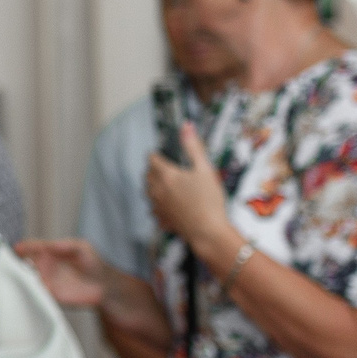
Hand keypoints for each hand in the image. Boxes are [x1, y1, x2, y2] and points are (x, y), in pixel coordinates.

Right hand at [16, 238, 109, 307]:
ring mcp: (46, 281)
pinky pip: (36, 293)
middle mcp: (45, 266)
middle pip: (24, 263)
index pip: (32, 248)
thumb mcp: (82, 247)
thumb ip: (64, 245)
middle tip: (8, 263)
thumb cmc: (94, 263)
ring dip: (19, 278)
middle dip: (14, 262)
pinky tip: (27, 289)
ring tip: (13, 276)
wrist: (104, 286)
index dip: (24, 247)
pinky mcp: (51, 295)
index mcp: (50, 253)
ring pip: (26, 278)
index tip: (17, 248)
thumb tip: (47, 245)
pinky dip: (29, 291)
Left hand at [146, 122, 232, 255]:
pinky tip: (171, 206)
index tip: (165, 154)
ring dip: (154, 187)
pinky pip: (155, 210)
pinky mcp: (163, 220)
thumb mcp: (205, 169)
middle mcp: (156, 190)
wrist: (209, 231)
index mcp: (165, 175)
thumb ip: (193, 147)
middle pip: (147, 175)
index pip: (151, 159)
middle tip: (168, 168)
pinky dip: (159, 205)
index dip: (158, 154)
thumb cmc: (209, 200)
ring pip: (148, 192)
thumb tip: (186, 126)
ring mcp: (158, 206)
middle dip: (154, 169)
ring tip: (168, 186)